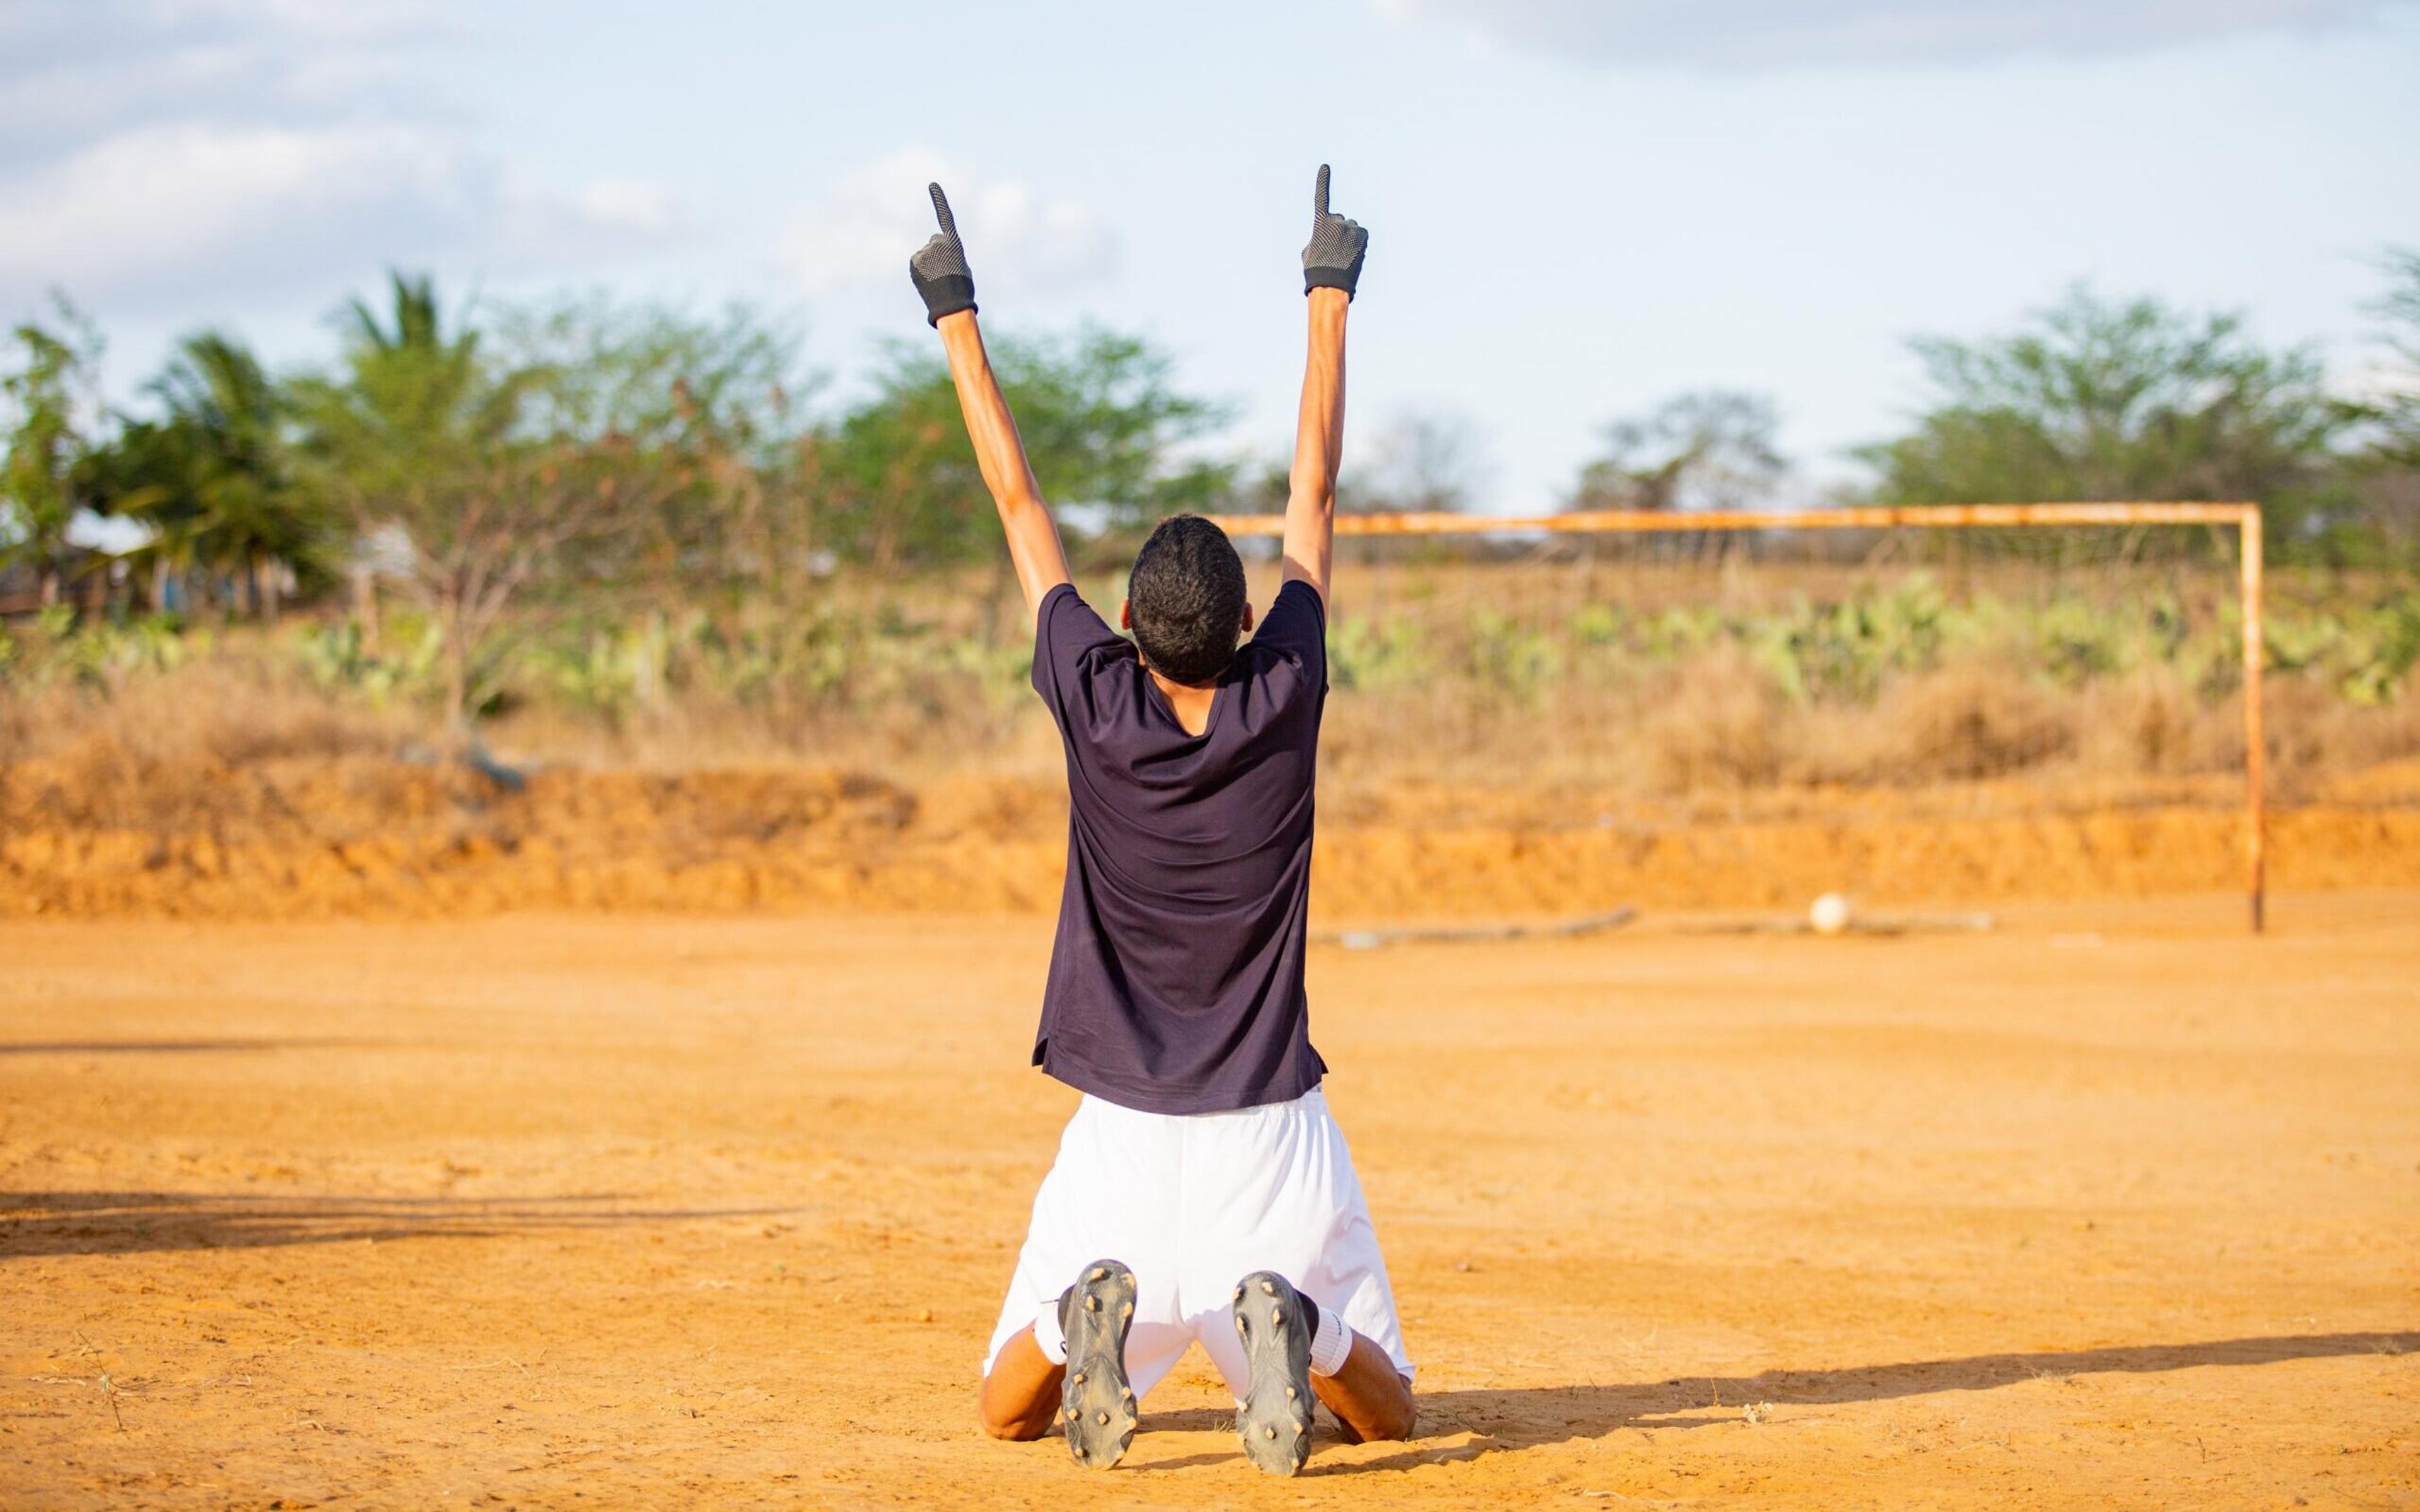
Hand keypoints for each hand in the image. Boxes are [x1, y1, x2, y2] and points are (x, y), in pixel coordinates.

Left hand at [909, 183, 976, 326]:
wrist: (951, 305)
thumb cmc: (962, 289)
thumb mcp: (962, 266)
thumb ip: (950, 254)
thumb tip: (939, 256)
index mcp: (953, 242)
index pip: (945, 216)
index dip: (939, 200)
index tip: (932, 184)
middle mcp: (937, 242)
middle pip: (935, 241)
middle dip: (938, 252)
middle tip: (945, 270)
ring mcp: (924, 251)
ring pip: (925, 254)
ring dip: (930, 264)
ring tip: (937, 279)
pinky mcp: (914, 261)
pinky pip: (917, 263)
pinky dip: (921, 271)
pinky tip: (928, 281)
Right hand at [1301, 164, 1367, 299]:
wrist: (1331, 284)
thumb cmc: (1315, 270)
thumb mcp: (1309, 250)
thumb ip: (1318, 236)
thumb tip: (1327, 236)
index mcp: (1320, 222)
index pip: (1321, 197)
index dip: (1323, 181)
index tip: (1325, 167)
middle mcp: (1336, 220)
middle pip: (1339, 221)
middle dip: (1337, 231)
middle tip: (1333, 250)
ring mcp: (1351, 227)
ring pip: (1351, 229)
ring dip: (1348, 239)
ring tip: (1343, 256)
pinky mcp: (1363, 235)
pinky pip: (1361, 235)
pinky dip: (1358, 243)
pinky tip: (1352, 255)